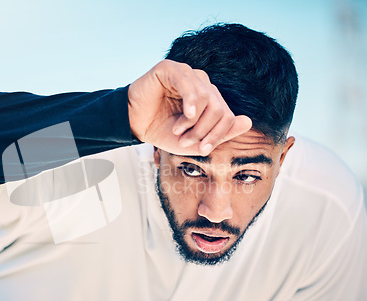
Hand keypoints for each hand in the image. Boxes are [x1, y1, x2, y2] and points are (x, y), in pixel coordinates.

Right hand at [128, 60, 251, 155]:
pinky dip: (190, 103)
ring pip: (207, 98)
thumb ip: (221, 133)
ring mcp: (186, 73)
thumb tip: (248, 122)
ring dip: (192, 122)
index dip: (219, 135)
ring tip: (177, 131)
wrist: (133, 125)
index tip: (202, 150)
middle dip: (204, 131)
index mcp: (209, 97)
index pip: (227, 115)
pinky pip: (188, 83)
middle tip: (186, 142)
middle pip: (220, 108)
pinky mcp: (170, 68)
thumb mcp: (194, 140)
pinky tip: (185, 116)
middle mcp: (201, 83)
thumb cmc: (162, 130)